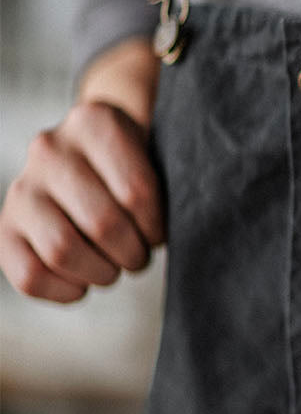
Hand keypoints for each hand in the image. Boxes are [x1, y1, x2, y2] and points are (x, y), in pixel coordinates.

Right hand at [0, 100, 164, 303]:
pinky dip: (64, 291)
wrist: (89, 158)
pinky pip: (29, 275)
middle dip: (132, 253)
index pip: (136, 191)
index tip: (158, 232)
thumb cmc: (132, 167)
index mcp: (94, 122)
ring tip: (114, 268)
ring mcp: (21, 188)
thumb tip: (171, 236)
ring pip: (62, 250)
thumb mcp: (154, 158)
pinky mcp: (5, 227)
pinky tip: (84, 284)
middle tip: (139, 256)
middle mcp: (49, 148)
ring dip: (101, 272)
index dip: (155, 225)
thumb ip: (165, 189)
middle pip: (101, 223)